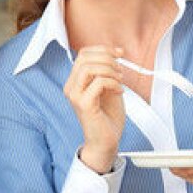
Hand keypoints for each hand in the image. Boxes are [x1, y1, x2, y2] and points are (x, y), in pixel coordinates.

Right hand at [64, 46, 125, 173]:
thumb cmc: (107, 119)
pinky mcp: (83, 104)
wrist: (106, 142)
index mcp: (75, 82)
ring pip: (89, 67)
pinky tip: (120, 91)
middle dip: (107, 58)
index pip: (83, 54)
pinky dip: (113, 83)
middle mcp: (71, 87)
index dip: (103, 49)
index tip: (119, 53)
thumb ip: (107, 72)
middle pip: (84, 57)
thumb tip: (114, 55)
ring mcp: (75, 96)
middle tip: (120, 69)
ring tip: (120, 80)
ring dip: (110, 70)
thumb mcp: (108, 88)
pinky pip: (99, 82)